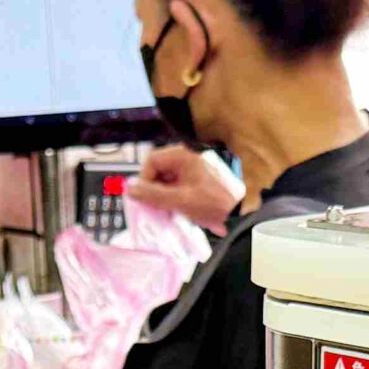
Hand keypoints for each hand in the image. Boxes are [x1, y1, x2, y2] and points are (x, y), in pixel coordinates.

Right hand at [124, 145, 240, 234]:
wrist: (240, 213)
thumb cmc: (213, 203)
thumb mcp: (181, 200)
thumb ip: (153, 194)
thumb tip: (129, 189)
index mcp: (183, 155)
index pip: (152, 161)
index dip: (144, 179)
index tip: (144, 198)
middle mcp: (186, 158)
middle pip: (158, 170)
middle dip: (152, 189)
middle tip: (152, 207)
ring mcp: (191, 170)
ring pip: (165, 180)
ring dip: (161, 196)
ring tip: (164, 211)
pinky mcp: (195, 181)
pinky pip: (175, 187)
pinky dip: (171, 198)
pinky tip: (173, 210)